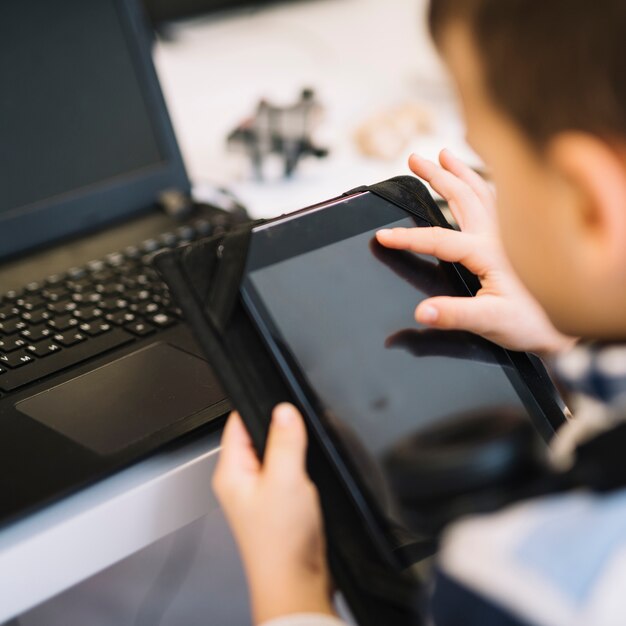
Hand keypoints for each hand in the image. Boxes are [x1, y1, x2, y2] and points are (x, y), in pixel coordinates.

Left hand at [213, 405, 335, 624]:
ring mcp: (259, 492)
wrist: (297, 583)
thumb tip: (284, 410)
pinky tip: (307, 477)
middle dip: (280, 429)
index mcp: (230, 472)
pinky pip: (287, 472)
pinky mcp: (277, 503)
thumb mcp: (285, 480)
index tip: (280, 402)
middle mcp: (241, 481)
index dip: (259, 406)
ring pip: (275, 454)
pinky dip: (299, 469)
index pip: (237, 422)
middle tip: (298, 430)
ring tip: (302, 459)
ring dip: (291, 451)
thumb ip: (284, 441)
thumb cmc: (281, 543)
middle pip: (258, 436)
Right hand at [376, 150, 575, 354]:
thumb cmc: (533, 322)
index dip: (408, 238)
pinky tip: (480, 180)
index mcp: (488, 254)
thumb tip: (421, 312)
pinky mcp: (517, 238)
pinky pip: (500, 201)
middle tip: (414, 160)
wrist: (567, 324)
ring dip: (461, 172)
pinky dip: (487, 183)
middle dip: (437, 176)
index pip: (439, 239)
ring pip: (482, 193)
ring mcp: (510, 234)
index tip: (383, 236)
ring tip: (443, 155)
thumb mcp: (490, 322)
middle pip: (463, 197)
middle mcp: (499, 237)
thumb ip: (454, 316)